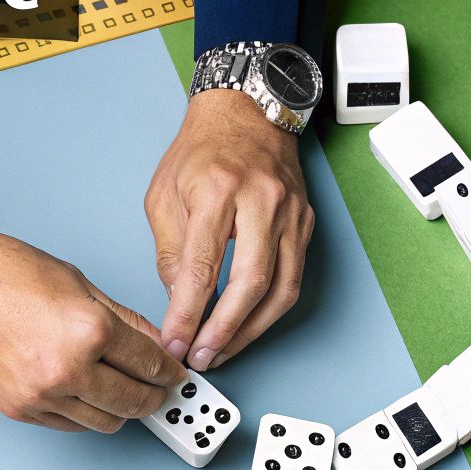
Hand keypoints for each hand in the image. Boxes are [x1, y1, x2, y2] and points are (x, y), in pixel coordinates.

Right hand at [0, 198, 185, 431]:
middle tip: (161, 389)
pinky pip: (70, 425)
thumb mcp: (80, 285)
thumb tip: (156, 347)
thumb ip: (125, 322)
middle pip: (135, 402)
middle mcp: (67, 369)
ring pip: (105, 422)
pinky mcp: (19, 409)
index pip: (151, 365)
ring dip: (122, 409)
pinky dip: (87, 414)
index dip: (170, 371)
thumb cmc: (4, 271)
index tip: (175, 373)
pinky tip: (89, 394)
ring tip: (126, 392)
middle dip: (155, 396)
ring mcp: (41, 395)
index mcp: (90, 330)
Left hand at [145, 89, 314, 370]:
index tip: (175, 340)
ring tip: (224, 351)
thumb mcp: (164, 194)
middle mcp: (262, 201)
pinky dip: (270, 310)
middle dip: (224, 331)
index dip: (188, 312)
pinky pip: (293, 278)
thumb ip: (170, 251)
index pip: (204, 266)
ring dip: (251, 330)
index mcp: (219, 190)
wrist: (246, 113)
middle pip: (251, 283)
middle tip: (202, 356)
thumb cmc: (202, 150)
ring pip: (281, 289)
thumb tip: (180, 302)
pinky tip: (248, 325)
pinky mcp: (306, 224)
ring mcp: (291, 214)